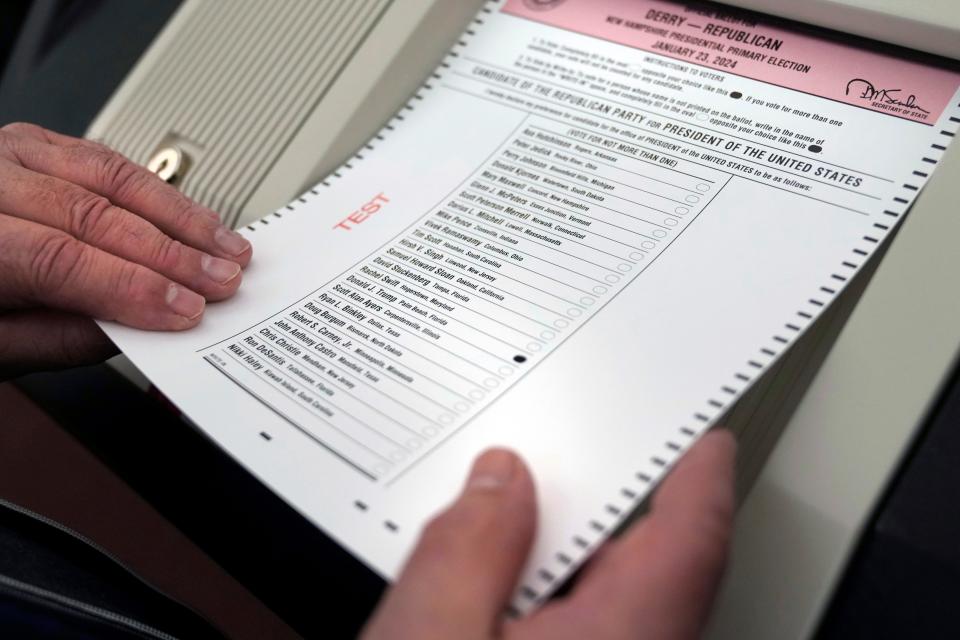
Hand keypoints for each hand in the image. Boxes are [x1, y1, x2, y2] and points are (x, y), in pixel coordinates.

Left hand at [0, 123, 251, 378]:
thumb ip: (56, 340)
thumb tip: (138, 330)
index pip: (58, 258)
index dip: (132, 287)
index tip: (187, 311)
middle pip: (92, 212)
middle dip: (172, 253)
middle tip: (222, 280)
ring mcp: (6, 153)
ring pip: (109, 174)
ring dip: (180, 215)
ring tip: (226, 246)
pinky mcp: (32, 145)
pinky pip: (105, 158)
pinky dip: (157, 188)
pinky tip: (191, 214)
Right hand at [362, 430, 735, 639]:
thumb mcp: (424, 637)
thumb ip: (467, 551)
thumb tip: (497, 478)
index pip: (691, 540)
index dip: (700, 475)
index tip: (704, 429)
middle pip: (652, 566)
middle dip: (609, 501)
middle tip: (577, 445)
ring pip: (608, 601)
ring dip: (566, 551)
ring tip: (512, 508)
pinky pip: (574, 627)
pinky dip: (543, 593)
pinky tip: (490, 584)